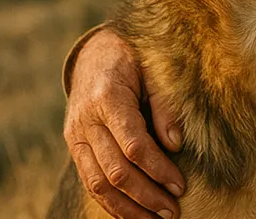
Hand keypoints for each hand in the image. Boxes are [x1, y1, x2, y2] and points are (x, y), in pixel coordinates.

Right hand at [63, 29, 185, 218]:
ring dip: (127, 208)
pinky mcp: (75, 147)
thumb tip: (175, 144)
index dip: (158, 168)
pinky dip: (110, 203)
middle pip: (115, 170)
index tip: (181, 185)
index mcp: (108, 98)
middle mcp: (86, 121)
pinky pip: (89, 182)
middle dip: (146, 195)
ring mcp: (76, 136)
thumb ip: (165, 105)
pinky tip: (132, 214)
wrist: (96, 53)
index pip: (133, 144)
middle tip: (173, 210)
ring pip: (97, 184)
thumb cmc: (134, 58)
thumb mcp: (154, 70)